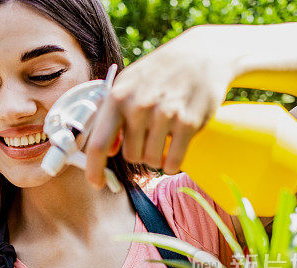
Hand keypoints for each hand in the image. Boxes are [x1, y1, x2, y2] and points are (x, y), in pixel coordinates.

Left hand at [85, 26, 234, 187]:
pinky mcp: (188, 122)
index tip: (96, 184)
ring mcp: (164, 114)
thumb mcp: (129, 84)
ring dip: (157, 158)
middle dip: (139, 152)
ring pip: (151, 160)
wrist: (202, 54)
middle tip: (151, 135)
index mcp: (117, 97)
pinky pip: (173, 162)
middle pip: (130, 155)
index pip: (99, 144)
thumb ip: (112, 114)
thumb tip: (108, 150)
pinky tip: (175, 154)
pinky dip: (173, 164)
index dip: (94, 169)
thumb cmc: (160, 73)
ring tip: (165, 138)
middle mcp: (138, 106)